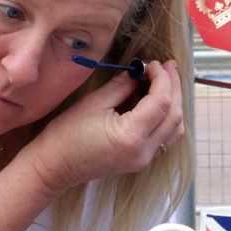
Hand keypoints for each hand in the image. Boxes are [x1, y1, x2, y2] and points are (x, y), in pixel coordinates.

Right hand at [24, 59, 185, 193]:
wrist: (54, 167)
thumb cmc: (66, 136)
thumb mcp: (93, 103)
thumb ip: (121, 86)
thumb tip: (139, 72)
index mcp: (130, 136)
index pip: (161, 102)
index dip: (162, 79)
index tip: (153, 63)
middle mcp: (143, 151)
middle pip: (175, 115)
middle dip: (174, 87)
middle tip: (166, 66)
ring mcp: (144, 160)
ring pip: (175, 129)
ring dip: (175, 103)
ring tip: (165, 82)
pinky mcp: (140, 161)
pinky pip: (165, 138)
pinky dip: (167, 118)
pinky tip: (158, 102)